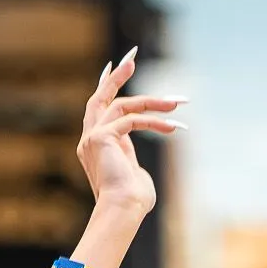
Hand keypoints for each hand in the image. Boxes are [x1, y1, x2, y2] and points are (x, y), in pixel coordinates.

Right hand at [77, 47, 184, 212]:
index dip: (106, 87)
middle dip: (116, 76)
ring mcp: (93, 138)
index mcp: (94, 148)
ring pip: (123, 106)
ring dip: (152, 102)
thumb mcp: (133, 173)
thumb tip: (135, 156)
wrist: (123, 211)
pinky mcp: (102, 138)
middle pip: (99, 98)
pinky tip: (173, 127)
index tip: (115, 68)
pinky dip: (154, 121)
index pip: (98, 111)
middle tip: (132, 56)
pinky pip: (132, 120)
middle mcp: (89, 140)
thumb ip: (131, 157)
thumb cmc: (133, 201)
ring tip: (177, 102)